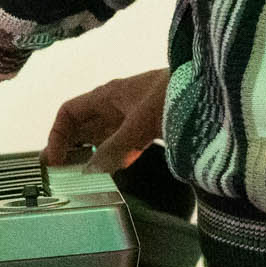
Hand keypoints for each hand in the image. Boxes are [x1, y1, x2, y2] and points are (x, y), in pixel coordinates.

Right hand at [42, 69, 168, 172]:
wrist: (211, 89)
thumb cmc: (173, 95)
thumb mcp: (140, 122)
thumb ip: (115, 147)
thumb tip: (90, 170)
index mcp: (107, 95)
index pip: (69, 112)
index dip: (57, 135)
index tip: (54, 161)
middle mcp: (115, 105)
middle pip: (83, 126)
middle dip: (70, 148)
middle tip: (60, 175)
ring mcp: (132, 116)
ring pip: (102, 137)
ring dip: (91, 155)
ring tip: (80, 178)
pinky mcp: (149, 127)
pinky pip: (124, 143)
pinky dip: (115, 157)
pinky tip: (112, 171)